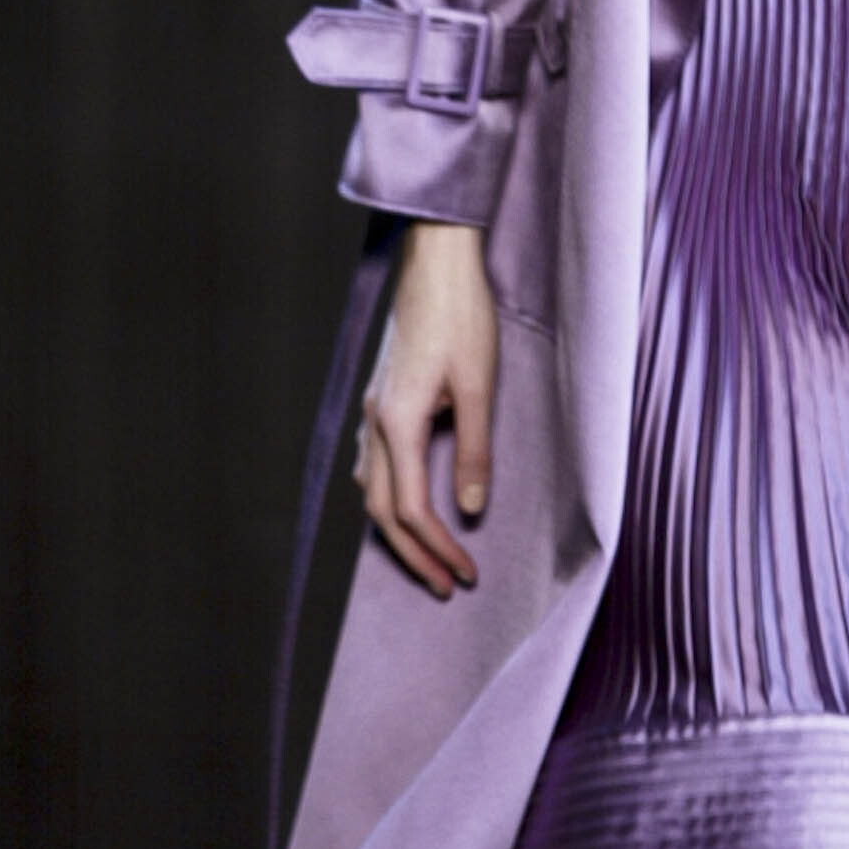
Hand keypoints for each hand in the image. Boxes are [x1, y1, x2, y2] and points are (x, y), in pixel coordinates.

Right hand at [356, 221, 498, 594]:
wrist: (436, 263)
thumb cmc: (462, 316)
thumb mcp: (479, 386)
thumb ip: (473, 451)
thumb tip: (471, 510)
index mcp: (397, 423)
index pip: (411, 509)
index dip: (438, 548)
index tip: (466, 575)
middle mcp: (374, 422)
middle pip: (381, 511)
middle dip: (413, 555)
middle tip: (445, 586)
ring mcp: (371, 411)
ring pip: (370, 490)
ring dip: (397, 530)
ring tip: (428, 556)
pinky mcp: (379, 399)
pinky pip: (371, 465)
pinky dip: (387, 497)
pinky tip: (405, 504)